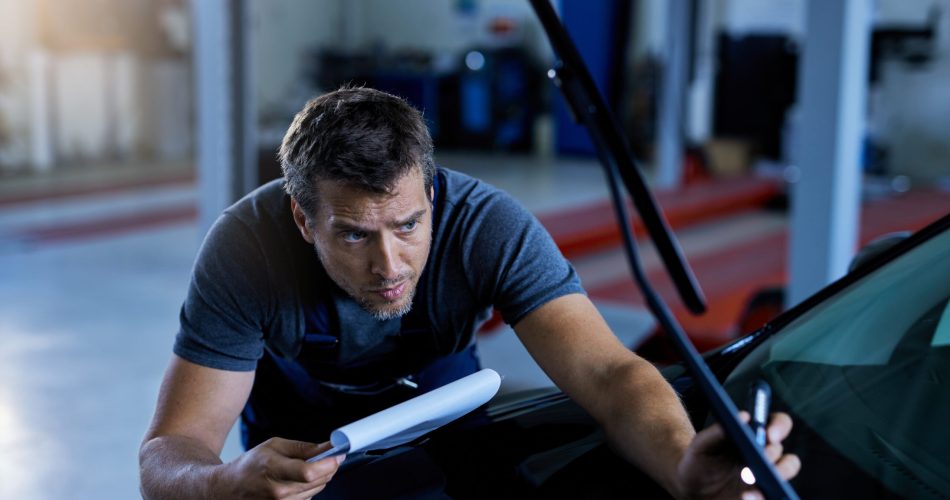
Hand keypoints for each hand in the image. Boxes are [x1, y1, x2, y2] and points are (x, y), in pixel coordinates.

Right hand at [213, 438, 343, 498]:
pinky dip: (310, 488)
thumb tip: (327, 447)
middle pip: (317, 482)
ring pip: (316, 491)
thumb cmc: (250, 465)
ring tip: (310, 467)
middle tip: (331, 457)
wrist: (230, 488)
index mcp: (272, 470)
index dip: (328, 464)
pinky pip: (308, 499)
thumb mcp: (274, 446)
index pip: (308, 472)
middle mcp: (277, 492)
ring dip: (320, 478)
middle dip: (329, 468)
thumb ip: (302, 448)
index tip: (338, 455)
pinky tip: (300, 480)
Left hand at [675, 412, 800, 499]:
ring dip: (777, 475)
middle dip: (774, 453)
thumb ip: (716, 432)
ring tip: (753, 481)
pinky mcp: (762, 495)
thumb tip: (742, 417)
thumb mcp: (701, 445)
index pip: (777, 424)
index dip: (779, 426)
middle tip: (763, 458)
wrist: (692, 490)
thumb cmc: (699, 462)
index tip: (769, 434)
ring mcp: (766, 477)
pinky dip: (760, 496)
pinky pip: (770, 496)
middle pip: (782, 451)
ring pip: (785, 472)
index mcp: (753, 436)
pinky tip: (745, 496)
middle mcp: (764, 455)